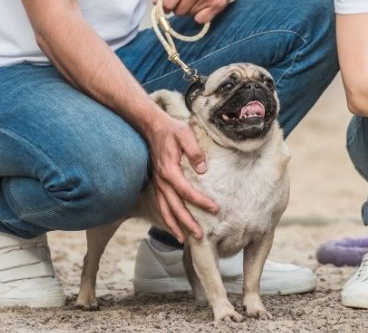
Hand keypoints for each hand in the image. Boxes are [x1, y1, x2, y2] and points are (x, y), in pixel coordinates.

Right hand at [143, 115, 218, 240]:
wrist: (152, 126)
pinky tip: (174, 225)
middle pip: (174, 207)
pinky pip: (161, 205)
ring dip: (174, 225)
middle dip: (187, 223)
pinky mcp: (157, 183)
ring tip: (183, 239)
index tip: (215, 209)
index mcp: (169, 171)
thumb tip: (203, 168)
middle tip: (199, 236)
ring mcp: (157, 183)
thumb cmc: (171, 130)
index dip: (201, 202)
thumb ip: (195, 151)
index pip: (186, 191)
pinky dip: (167, 217)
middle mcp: (161, 181)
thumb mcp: (185, 134)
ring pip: (165, 210)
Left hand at [155, 0, 239, 23]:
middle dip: (179, 6)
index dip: (166, 5)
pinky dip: (200, 15)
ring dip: (190, 9)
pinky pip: (201, 20)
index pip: (168, 3)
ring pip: (190, 15)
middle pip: (179, 12)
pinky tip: (203, 5)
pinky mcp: (218, 5)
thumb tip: (156, 1)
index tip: (169, 4)